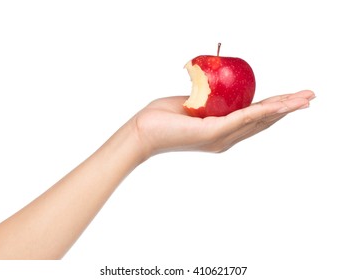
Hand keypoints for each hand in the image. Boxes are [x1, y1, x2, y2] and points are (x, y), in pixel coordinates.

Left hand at [132, 90, 314, 157]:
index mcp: (222, 131)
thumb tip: (217, 89)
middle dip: (287, 108)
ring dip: (282, 109)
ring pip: (257, 121)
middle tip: (310, 98)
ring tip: (303, 101)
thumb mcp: (193, 104)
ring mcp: (220, 137)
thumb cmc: (164, 117)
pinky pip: (241, 119)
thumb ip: (211, 102)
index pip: (254, 118)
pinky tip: (278, 105)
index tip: (293, 99)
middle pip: (262, 121)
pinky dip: (261, 111)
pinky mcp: (212, 133)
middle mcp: (226, 138)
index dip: (275, 108)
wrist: (143, 131)